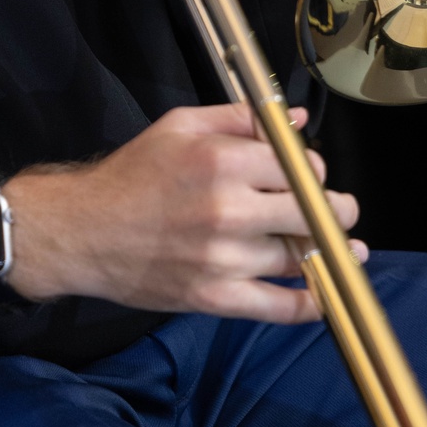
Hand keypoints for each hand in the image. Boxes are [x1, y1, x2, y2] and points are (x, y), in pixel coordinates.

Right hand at [4, 104, 365, 321]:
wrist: (84, 231)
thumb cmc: (132, 173)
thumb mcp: (180, 126)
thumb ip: (240, 118)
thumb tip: (294, 121)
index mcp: (221, 161)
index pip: (297, 166)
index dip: (311, 168)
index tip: (309, 174)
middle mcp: (227, 209)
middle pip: (311, 211)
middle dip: (335, 209)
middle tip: (341, 209)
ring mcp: (224, 259)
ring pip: (300, 257)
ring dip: (328, 252)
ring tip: (343, 247)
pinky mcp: (215, 298)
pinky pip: (280, 308)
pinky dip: (310, 305)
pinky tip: (325, 293)